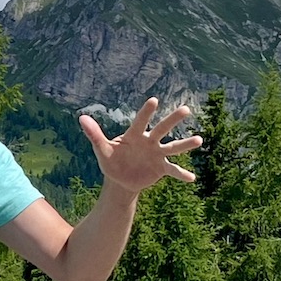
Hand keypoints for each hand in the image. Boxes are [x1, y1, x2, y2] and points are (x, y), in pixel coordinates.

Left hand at [79, 97, 201, 195]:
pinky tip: (192, 178)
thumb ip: (94, 134)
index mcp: (134, 135)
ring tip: (199, 140)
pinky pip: (173, 170)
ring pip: (173, 147)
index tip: (154, 101)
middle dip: (173, 120)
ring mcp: (157, 154)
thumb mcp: (101, 150)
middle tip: (186, 110)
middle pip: (162, 129)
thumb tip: (81, 117)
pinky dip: (182, 174)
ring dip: (186, 144)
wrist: (120, 179)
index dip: (146, 112)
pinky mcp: (161, 168)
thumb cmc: (111, 161)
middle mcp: (149, 142)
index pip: (140, 122)